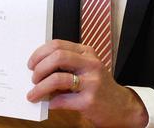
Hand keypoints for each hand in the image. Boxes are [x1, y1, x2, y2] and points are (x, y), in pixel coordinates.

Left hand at [27, 39, 147, 127]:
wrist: (122, 107)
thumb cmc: (98, 87)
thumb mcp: (86, 68)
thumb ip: (66, 65)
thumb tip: (37, 68)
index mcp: (86, 52)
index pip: (57, 45)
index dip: (40, 53)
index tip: (31, 64)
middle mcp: (90, 64)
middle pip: (57, 57)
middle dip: (39, 68)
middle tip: (33, 78)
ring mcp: (92, 82)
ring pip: (57, 78)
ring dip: (40, 87)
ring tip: (34, 94)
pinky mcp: (90, 101)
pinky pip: (62, 100)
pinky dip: (51, 102)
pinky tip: (49, 104)